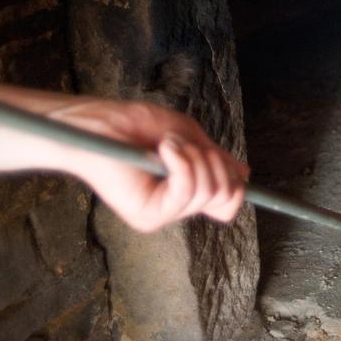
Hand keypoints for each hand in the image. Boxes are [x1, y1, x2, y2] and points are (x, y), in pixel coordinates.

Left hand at [47, 99, 248, 231]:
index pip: (226, 206)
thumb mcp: (186, 137)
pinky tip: (163, 148)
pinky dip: (181, 162)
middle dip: (214, 161)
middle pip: (225, 197)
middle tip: (184, 143)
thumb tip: (244, 175)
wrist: (97, 125)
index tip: (220, 159)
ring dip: (193, 157)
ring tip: (166, 143)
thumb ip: (213, 157)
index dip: (234, 184)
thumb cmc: (133, 126)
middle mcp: (174, 209)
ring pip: (208, 192)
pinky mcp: (149, 214)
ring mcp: (162, 215)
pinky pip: (187, 191)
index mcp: (182, 193)